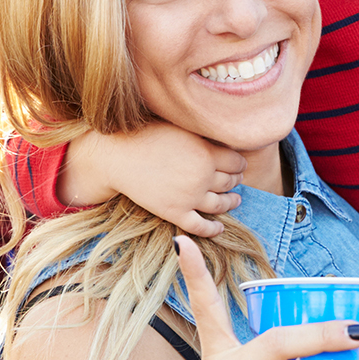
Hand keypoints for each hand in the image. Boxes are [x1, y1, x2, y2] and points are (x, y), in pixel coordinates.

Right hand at [66, 123, 244, 237]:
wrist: (119, 155)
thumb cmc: (148, 136)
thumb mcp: (182, 130)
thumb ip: (204, 139)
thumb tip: (223, 140)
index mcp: (207, 153)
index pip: (237, 162)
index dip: (240, 164)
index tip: (239, 165)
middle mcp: (203, 176)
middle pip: (230, 182)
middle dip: (235, 181)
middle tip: (237, 180)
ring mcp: (190, 197)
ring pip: (220, 204)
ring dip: (231, 203)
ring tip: (235, 201)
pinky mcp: (175, 213)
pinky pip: (201, 226)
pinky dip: (214, 229)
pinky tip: (220, 228)